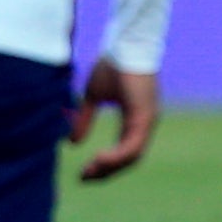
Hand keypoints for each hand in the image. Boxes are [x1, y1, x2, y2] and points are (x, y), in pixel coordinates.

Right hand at [70, 59, 159, 182]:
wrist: (124, 43)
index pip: (123, 151)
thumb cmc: (112, 64)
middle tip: (84, 178)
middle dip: (105, 171)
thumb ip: (85, 118)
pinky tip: (100, 158)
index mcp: (134, 118)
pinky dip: (117, 156)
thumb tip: (73, 142)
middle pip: (128, 159)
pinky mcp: (145, 116)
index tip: (84, 172)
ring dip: (109, 168)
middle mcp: (144, 122)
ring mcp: (147, 120)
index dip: (104, 164)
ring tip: (89, 172)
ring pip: (131, 156)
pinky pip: (133, 146)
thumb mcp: (93, 96)